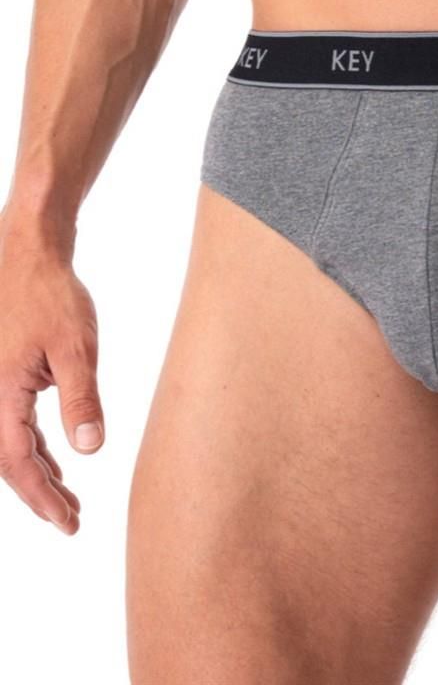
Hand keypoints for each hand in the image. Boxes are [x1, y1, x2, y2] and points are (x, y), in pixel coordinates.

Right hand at [0, 212, 103, 534]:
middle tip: (71, 521)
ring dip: (37, 473)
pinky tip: (56, 458)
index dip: (41, 497)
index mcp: (1, 392)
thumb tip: (89, 448)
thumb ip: (81, 398)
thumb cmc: (52, 295)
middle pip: (8, 461)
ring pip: (10, 444)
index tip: (67, 522)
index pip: (17, 461)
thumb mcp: (76, 346)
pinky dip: (34, 446)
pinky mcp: (3, 375)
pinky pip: (13, 423)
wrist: (29, 254)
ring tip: (68, 500)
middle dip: (39, 494)